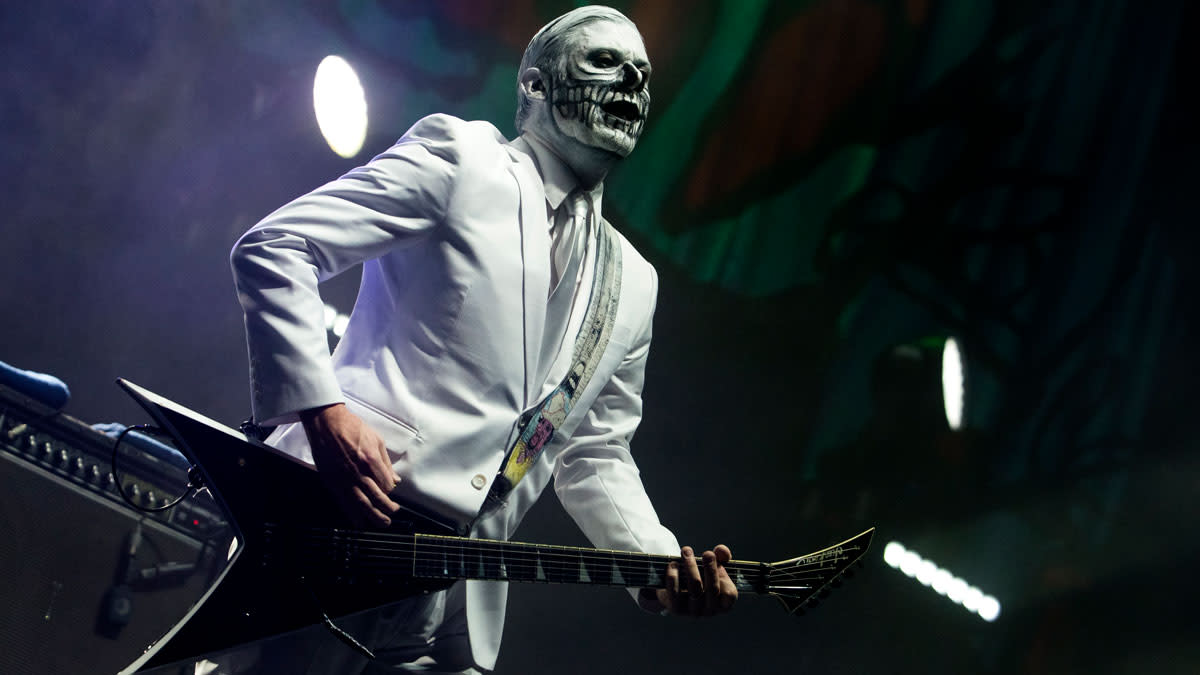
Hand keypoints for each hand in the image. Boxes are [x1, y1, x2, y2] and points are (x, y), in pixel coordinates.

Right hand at [300, 403, 401, 527]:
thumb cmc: (352, 428)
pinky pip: (344, 502)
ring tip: (382, 523)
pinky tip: (359, 522)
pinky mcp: (332, 482)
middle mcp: (358, 472)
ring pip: (361, 504)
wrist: (326, 424)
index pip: (385, 484)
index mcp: (371, 459)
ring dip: (373, 516)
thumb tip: (395, 480)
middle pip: (376, 497)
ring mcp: (344, 478)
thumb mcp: (376, 439)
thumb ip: (386, 462)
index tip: (390, 492)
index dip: (390, 491)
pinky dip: (352, 514)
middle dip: (386, 509)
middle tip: (392, 514)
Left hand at [650, 545, 737, 616]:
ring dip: (691, 567)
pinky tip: (673, 564)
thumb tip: (721, 550)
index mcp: (724, 603)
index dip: (724, 576)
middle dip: (710, 568)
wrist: (678, 586)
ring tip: (686, 551)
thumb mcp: (714, 564)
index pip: (730, 594)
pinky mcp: (676, 609)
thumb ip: (722, 556)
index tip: (716, 558)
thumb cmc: (702, 575)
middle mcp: (710, 611)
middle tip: (706, 553)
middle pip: (712, 589)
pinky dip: (674, 577)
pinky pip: (675, 593)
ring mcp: (693, 612)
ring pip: (694, 589)